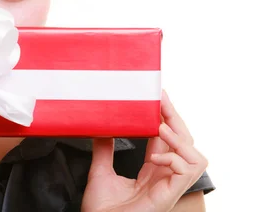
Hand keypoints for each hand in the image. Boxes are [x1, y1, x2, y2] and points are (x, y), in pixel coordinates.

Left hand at [81, 90, 207, 211]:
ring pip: (196, 158)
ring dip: (181, 138)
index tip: (158, 97)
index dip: (166, 117)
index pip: (168, 139)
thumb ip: (104, 150)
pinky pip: (185, 172)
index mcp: (153, 172)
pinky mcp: (168, 197)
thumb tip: (102, 127)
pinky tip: (156, 156)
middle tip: (162, 99)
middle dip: (176, 118)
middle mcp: (165, 178)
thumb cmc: (101, 210)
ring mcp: (169, 188)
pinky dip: (174, 158)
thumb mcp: (101, 171)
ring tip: (161, 127)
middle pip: (185, 143)